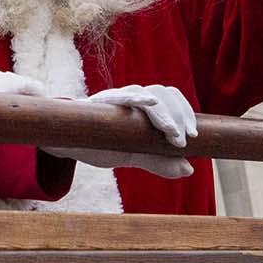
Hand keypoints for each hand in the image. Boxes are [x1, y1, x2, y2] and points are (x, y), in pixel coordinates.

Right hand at [53, 84, 196, 178]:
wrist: (67, 145)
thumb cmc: (101, 144)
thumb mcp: (134, 155)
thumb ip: (159, 161)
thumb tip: (188, 169)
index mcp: (145, 108)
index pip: (172, 98)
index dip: (186, 113)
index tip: (195, 136)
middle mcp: (134, 98)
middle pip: (165, 94)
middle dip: (180, 115)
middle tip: (184, 140)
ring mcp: (118, 99)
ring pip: (149, 94)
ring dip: (165, 114)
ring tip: (173, 135)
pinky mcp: (100, 104)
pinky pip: (121, 96)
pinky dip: (137, 98)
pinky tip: (150, 102)